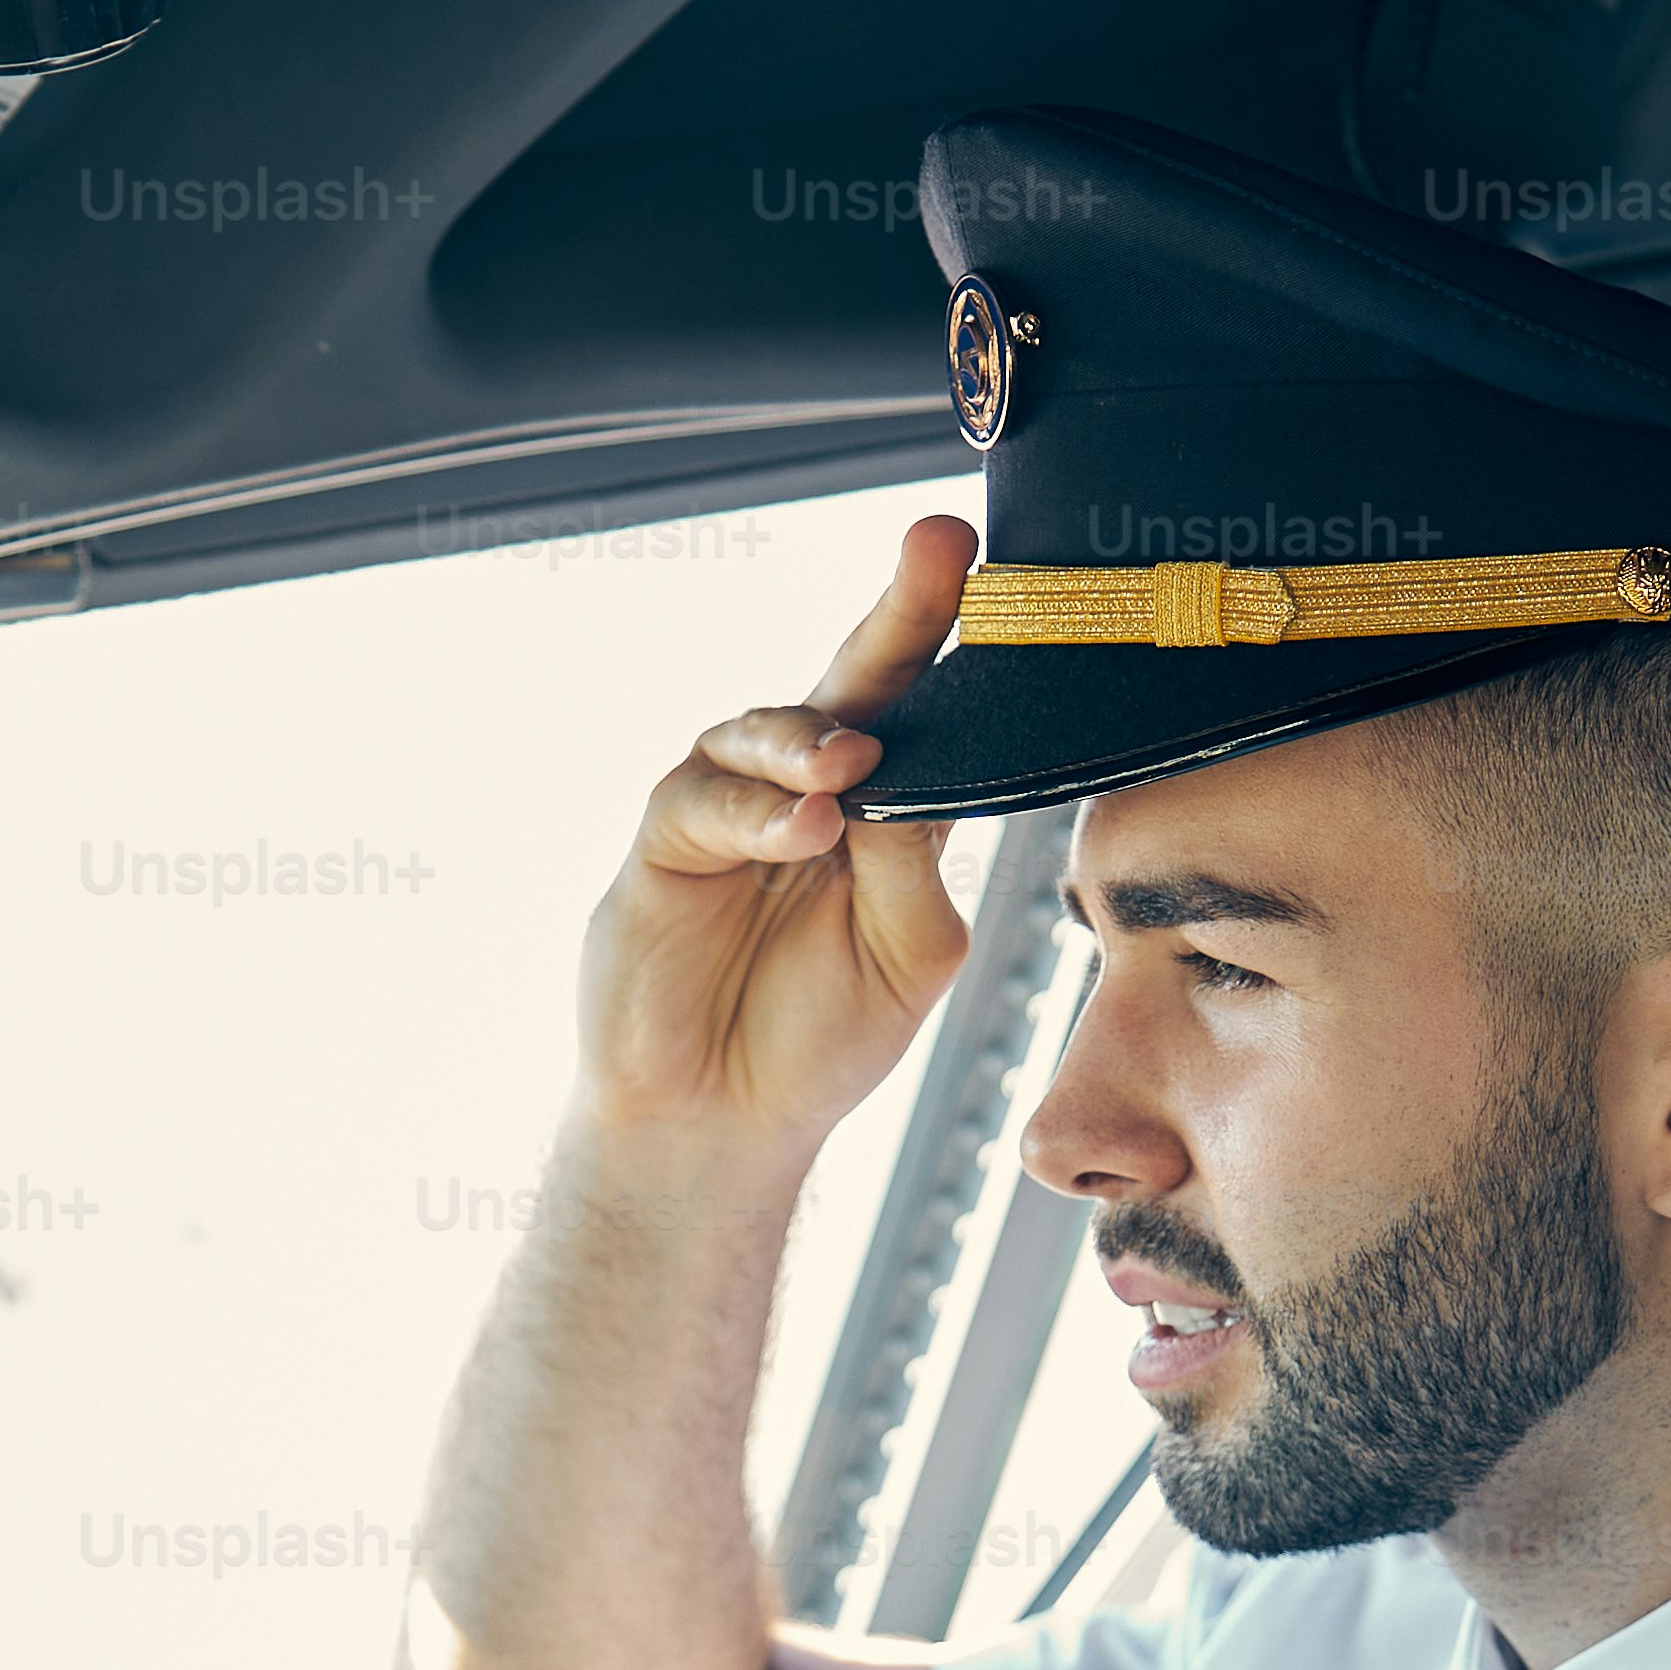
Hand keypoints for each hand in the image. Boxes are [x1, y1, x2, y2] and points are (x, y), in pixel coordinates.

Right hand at [573, 514, 983, 1163]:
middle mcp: (811, 786)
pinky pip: (708, 797)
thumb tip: (887, 772)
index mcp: (888, 807)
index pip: (931, 707)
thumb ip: (911, 862)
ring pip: (772, 725)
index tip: (1003, 571)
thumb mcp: (909, 953)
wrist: (722, 1121)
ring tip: (850, 763)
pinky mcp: (668, 840)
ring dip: (814, 734)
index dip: (958, 637)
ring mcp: (735, 806)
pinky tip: (802, 832)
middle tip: (938, 548)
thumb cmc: (821, 1038)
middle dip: (901, 607)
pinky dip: (759, 808)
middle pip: (858, 677)